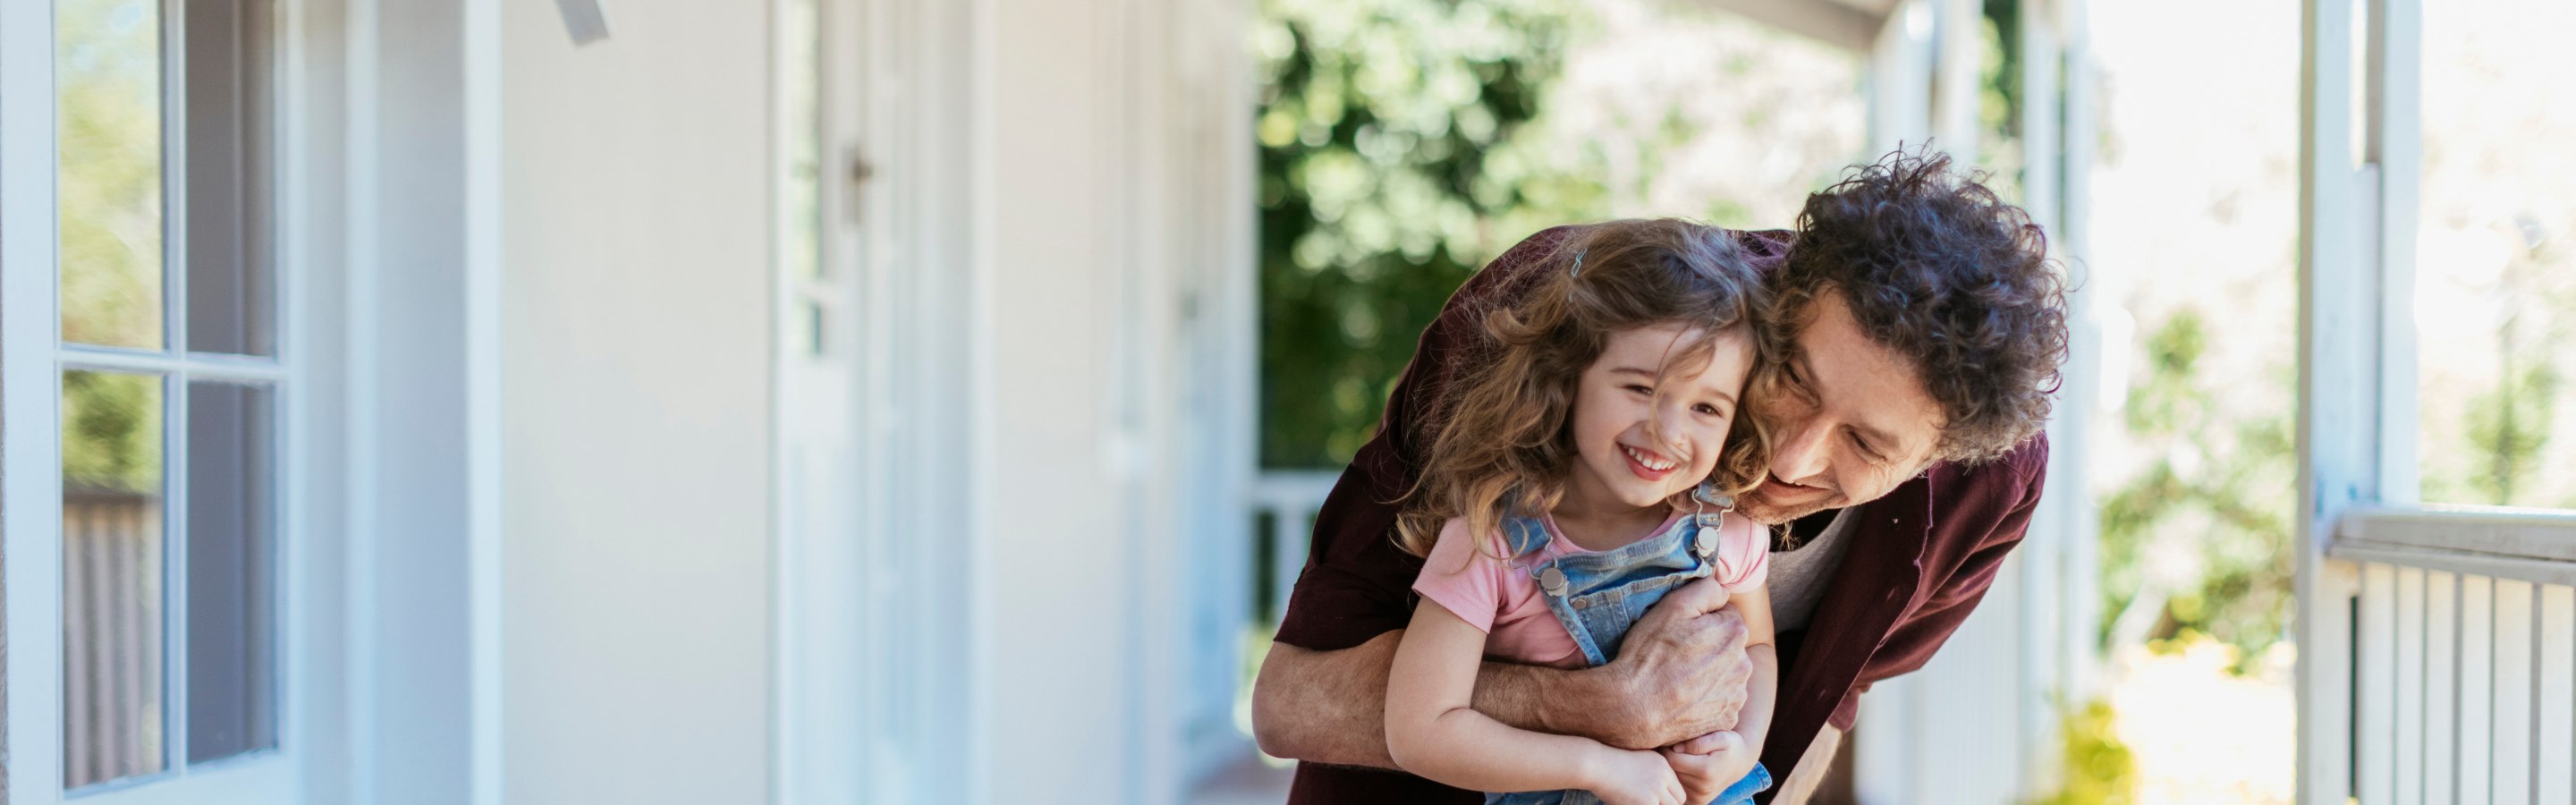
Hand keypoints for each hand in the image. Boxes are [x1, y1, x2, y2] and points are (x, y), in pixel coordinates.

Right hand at [1586, 747, 1688, 804]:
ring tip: (1640, 802)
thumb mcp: (1635, 760)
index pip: (1677, 788)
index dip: (1668, 797)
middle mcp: (1664, 775)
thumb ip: (1650, 772)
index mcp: (1662, 764)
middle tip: (1648, 803)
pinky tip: (1631, 803)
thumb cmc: (1608, 763)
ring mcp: (1657, 789)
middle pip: (1678, 800)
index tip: (1653, 800)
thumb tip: (1652, 793)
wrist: (1596, 764)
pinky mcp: (1648, 802)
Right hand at [1592, 579, 1751, 748]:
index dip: (1702, 620)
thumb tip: (1723, 591)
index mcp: (1735, 633)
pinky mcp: (1726, 719)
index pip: (1726, 615)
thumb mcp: (1672, 607)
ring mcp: (1736, 695)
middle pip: (1728, 646)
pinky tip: (1684, 697)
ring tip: (1679, 678)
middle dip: (1709, 646)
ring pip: (1726, 674)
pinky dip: (1707, 699)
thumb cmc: (1649, 655)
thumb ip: (1707, 589)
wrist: (1633, 709)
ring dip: (1710, 674)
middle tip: (1677, 654)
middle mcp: (1744, 665)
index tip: (1682, 630)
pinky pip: (1721, 701)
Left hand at [1662, 730, 1757, 803]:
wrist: (1740, 762)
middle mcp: (1703, 788)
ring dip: (1672, 769)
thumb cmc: (1729, 745)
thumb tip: (1676, 749)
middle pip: (1671, 771)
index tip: (1672, 741)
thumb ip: (1698, 742)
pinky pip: (1679, 788)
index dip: (1668, 748)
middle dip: (1669, 759)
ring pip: (1673, 781)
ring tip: (1681, 758)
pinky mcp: (1697, 802)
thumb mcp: (1720, 737)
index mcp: (1706, 770)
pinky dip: (1678, 779)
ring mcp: (1700, 797)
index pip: (1673, 760)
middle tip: (1673, 748)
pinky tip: (1685, 769)